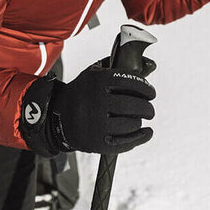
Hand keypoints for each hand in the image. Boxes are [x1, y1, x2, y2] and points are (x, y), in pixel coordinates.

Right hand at [20, 60, 155, 156]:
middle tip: (149, 109)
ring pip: (130, 124)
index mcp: (97, 82)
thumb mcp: (94, 74)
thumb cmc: (83, 93)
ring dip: (140, 121)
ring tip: (140, 119)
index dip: (145, 88)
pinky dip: (140, 138)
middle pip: (132, 105)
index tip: (151, 93)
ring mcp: (96, 124)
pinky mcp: (97, 143)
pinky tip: (146, 133)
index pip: (129, 82)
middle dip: (146, 108)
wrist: (58, 116)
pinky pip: (125, 142)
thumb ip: (118, 67)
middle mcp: (96, 102)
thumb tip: (148, 66)